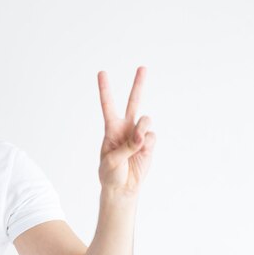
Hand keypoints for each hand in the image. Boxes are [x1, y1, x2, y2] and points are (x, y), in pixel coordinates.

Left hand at [97, 66, 155, 195]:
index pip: (108, 105)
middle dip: (138, 85)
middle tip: (142, 67)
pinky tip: (142, 152)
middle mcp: (126, 127)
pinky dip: (147, 143)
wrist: (122, 187)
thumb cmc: (110, 173)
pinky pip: (152, 136)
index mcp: (111, 128)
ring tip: (136, 143)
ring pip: (145, 120)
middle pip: (133, 102)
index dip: (105, 89)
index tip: (101, 72)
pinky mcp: (149, 144)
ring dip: (142, 129)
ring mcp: (139, 134)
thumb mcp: (112, 160)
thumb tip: (142, 135)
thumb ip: (127, 146)